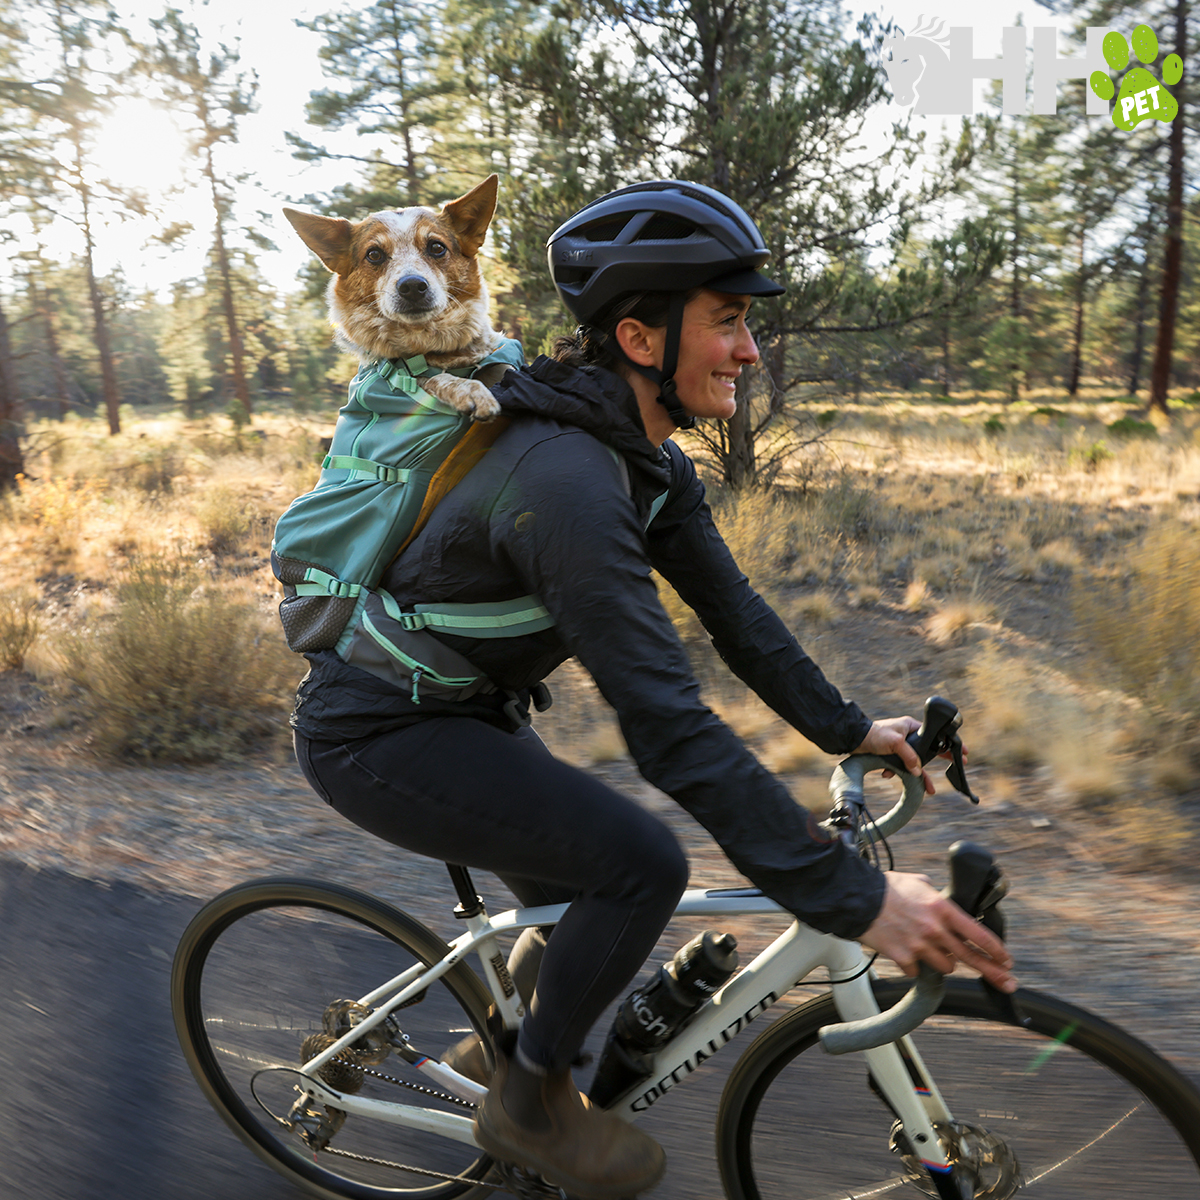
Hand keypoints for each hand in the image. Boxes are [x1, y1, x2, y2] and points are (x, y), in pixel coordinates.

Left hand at [854, 716, 933, 793]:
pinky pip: (896, 764)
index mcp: (910, 727)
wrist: (854, 739)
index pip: (927, 738)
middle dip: (918, 769)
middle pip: (918, 754)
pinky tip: (886, 774)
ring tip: (905, 782)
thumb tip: (917, 771)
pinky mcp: (888, 752)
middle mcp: (905, 734)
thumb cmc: (874, 735)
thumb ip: (909, 756)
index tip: (944, 761)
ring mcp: (897, 744)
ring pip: (907, 761)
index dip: (933, 751)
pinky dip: (892, 770)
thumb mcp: (896, 743)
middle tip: (927, 785)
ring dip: (904, 771)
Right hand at [860, 871, 1017, 992]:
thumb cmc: (886, 887)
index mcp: (941, 909)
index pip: (978, 934)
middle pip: (970, 957)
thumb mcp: (919, 883)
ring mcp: (919, 946)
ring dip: (942, 960)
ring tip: (927, 946)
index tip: (1006, 959)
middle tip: (1007, 982)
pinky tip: (904, 949)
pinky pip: (917, 970)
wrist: (856, 897)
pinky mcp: (902, 958)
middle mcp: (934, 930)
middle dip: (992, 971)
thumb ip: (937, 898)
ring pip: (945, 966)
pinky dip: (914, 963)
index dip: (996, 949)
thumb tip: (947, 908)